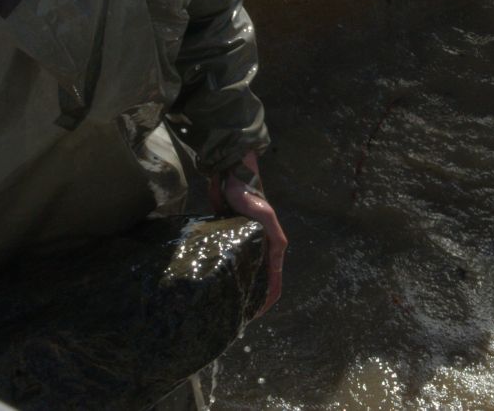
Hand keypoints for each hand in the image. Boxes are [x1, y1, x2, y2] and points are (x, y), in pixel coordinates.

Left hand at [210, 151, 286, 316]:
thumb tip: (277, 259)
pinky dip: (227, 275)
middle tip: (235, 315)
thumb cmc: (251, 197)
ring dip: (239, 290)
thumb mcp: (265, 216)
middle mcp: (261, 250)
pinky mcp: (230, 239)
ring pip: (245, 275)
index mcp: (273, 248)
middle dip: (252, 300)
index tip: (253, 316)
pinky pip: (230, 263)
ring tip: (224, 304)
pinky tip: (215, 283)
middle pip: (260, 282)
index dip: (267, 301)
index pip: (274, 283)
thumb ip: (274, 237)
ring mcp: (245, 246)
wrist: (231, 177)